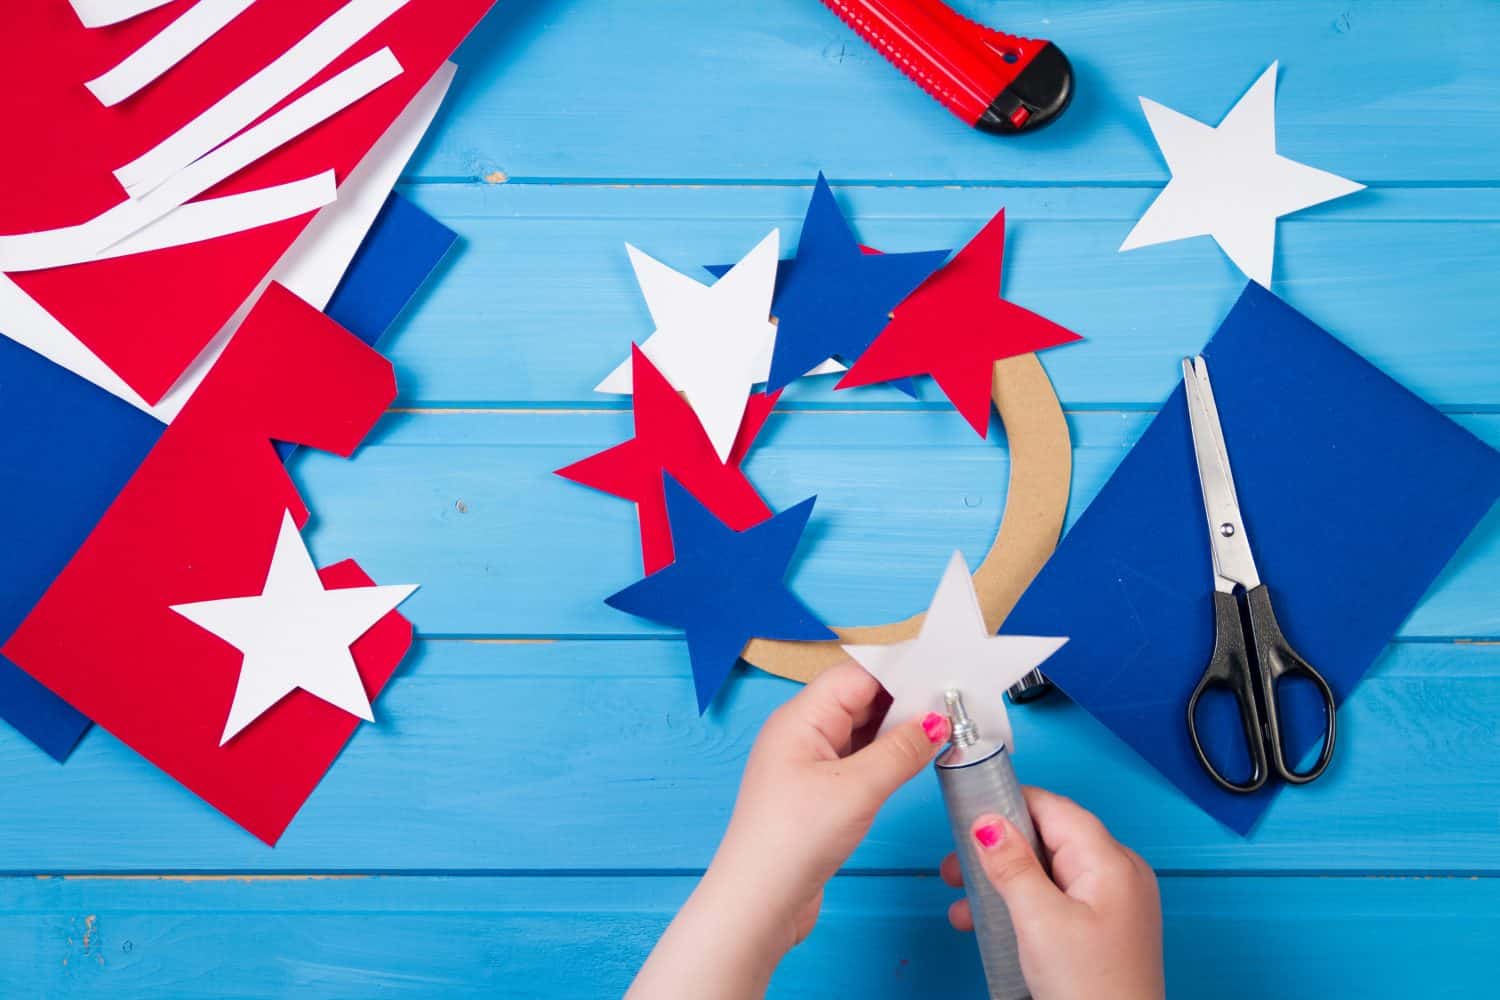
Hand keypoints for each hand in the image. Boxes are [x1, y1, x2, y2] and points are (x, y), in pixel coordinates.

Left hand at [627, 662, 948, 998]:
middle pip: (860, 698)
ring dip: (899, 728)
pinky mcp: (820, 791)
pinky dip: (888, 755)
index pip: (856, 675)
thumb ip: (900, 751)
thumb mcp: (856, 789)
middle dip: (905, 697)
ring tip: (946, 727)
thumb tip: (935, 721)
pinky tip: (917, 758)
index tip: (943, 669)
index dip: (900, 669)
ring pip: (862, 729)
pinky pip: (859, 758)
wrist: (759, 902)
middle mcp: (802, 732)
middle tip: (956, 702)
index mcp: (800, 718)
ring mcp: (809, 762)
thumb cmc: (793, 840)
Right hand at [941, 787, 1164, 999]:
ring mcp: (1114, 904)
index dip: (1009, 804)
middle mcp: (1118, 875)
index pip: (1054, 808)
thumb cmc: (1089, 990)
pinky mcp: (1105, 929)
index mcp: (1110, 862)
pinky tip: (992, 926)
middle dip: (999, 851)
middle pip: (1049, 839)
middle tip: (956, 869)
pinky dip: (1024, 906)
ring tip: (965, 907)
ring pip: (1049, 873)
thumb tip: (988, 820)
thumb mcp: (1038, 921)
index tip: (967, 813)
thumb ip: (1012, 865)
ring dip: (1004, 883)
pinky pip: (1058, 900)